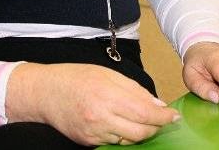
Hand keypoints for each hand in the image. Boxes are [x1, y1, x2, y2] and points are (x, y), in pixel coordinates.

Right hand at [6, 63, 179, 145]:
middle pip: (140, 132)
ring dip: (141, 133)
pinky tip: (123, 125)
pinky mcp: (88, 143)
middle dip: (155, 128)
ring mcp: (94, 133)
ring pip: (129, 141)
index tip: (174, 116)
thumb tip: (157, 105)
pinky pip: (114, 143)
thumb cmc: (77, 77)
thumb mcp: (108, 74)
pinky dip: (124, 136)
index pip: (145, 113)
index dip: (163, 117)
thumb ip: (135, 90)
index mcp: (108, 96)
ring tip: (142, 121)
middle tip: (161, 120)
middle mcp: (101, 118)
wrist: (45, 93)